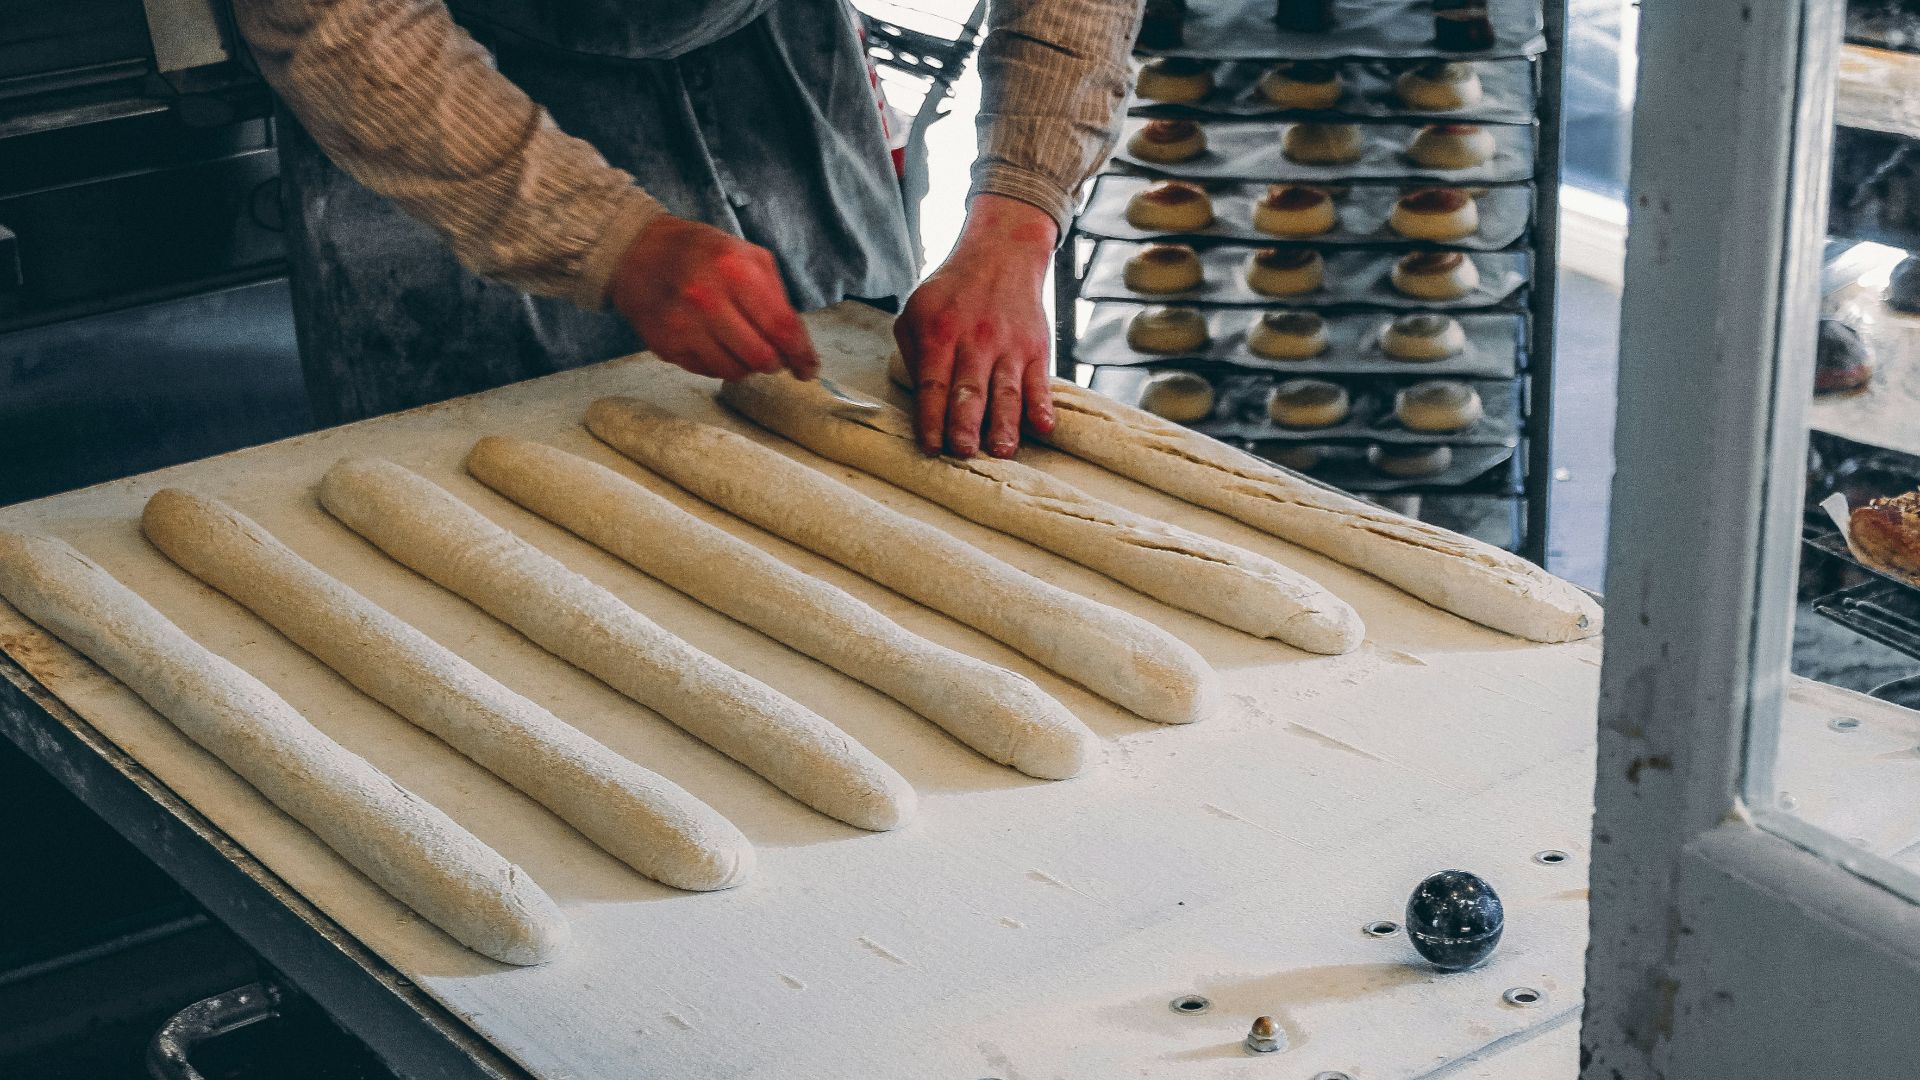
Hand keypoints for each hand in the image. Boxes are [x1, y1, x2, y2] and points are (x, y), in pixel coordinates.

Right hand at [610, 214, 818, 380]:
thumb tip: (797, 342)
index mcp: (734, 270)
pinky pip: (708, 371)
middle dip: (776, 362)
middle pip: (761, 356)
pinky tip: (716, 343)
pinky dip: (721, 363)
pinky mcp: (666, 345)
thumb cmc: (700, 252)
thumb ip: (776, 296)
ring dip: (748, 366)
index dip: (801, 354)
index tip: (808, 367)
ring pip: (735, 371)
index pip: (781, 327)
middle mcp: (707, 299)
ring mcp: (683, 325)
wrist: (637, 252)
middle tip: (776, 357)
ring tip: (743, 346)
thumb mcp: (747, 255)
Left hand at [895, 195, 1057, 457]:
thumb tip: (920, 402)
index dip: (931, 420)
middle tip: (963, 453)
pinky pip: (1041, 382)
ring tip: (1001, 452)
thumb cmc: (951, 292)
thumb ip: (914, 355)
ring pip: (1007, 392)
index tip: (931, 448)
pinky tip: (1042, 427)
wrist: (1001, 254)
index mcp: (939, 334)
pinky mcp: (1036, 348)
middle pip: (969, 392)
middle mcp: (975, 341)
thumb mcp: (916, 311)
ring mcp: (1009, 346)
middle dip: (966, 426)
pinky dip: (1042, 405)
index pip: (933, 385)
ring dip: (1005, 425)